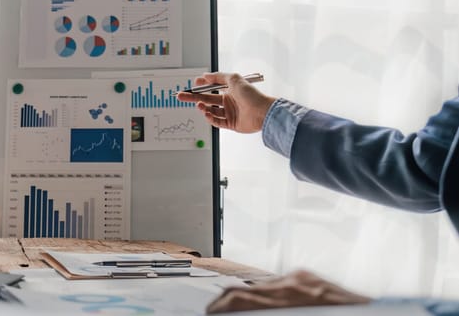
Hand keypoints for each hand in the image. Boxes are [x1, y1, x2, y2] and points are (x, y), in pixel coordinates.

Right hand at [176, 72, 275, 132]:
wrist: (262, 112)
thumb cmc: (251, 95)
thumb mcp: (234, 79)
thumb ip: (218, 77)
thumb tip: (205, 75)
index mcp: (229, 90)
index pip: (211, 87)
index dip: (201, 86)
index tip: (193, 84)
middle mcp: (228, 101)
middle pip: (206, 99)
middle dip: (193, 97)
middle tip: (181, 96)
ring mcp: (229, 113)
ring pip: (210, 110)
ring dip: (203, 108)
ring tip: (200, 106)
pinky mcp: (231, 124)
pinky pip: (216, 121)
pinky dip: (210, 118)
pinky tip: (207, 114)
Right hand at [206, 270, 370, 313]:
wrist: (377, 315)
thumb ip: (264, 313)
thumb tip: (245, 309)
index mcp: (286, 300)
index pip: (239, 298)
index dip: (219, 304)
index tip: (211, 311)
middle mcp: (292, 284)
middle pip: (247, 288)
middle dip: (227, 300)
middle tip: (216, 308)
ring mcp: (303, 277)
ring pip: (264, 285)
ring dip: (250, 297)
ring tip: (238, 306)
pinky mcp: (312, 276)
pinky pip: (284, 282)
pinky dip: (272, 292)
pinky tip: (270, 301)